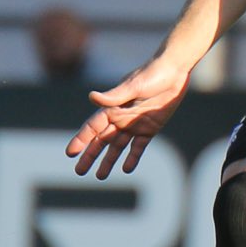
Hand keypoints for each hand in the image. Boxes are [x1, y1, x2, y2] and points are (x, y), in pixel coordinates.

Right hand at [66, 54, 191, 178]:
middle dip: (90, 155)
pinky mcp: (150, 128)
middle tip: (79, 171)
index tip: (70, 153)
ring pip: (118, 146)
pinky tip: (126, 169)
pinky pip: (138, 146)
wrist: (175, 70)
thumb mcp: (133, 86)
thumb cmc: (152, 74)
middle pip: (102, 140)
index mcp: (112, 107)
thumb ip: (114, 96)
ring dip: (109, 160)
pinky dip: (132, 157)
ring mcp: (135, 124)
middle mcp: (121, 117)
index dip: (81, 140)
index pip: (93, 127)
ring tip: (100, 176)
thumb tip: (91, 97)